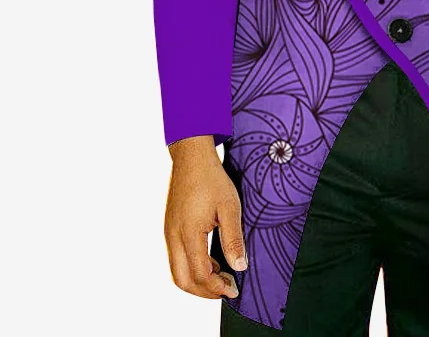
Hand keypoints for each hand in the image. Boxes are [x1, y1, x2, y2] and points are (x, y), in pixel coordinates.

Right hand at [164, 135, 247, 298]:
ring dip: (197, 280)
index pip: (200, 274)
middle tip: (226, 289)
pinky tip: (211, 260)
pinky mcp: (170, 228)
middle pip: (182, 280)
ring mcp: (168, 233)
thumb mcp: (229, 207)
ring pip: (177, 271)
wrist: (191, 157)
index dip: (217, 287)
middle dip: (204, 291)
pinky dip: (192, 267)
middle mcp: (173, 237)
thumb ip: (233, 239)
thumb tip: (239, 267)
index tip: (234, 289)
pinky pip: (176, 258)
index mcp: (188, 233)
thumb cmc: (212, 179)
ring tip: (221, 275)